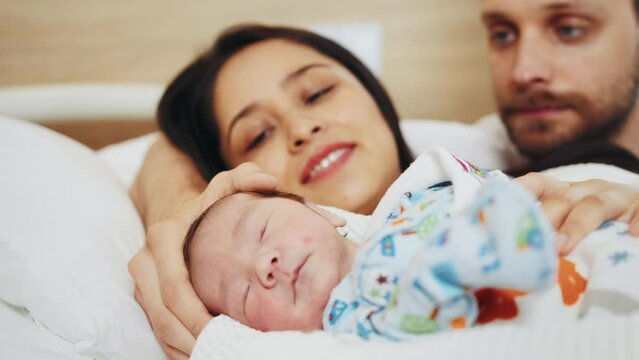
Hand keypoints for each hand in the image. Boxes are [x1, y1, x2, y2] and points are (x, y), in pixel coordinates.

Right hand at [129, 163, 277, 358]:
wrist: (180, 213)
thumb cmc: (209, 206)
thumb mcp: (227, 186)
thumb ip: (246, 177)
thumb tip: (269, 181)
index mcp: (163, 238)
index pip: (174, 286)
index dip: (194, 313)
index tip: (219, 329)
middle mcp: (144, 262)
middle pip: (162, 313)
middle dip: (189, 337)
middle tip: (220, 352)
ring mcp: (141, 283)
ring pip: (158, 326)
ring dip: (183, 348)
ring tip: (213, 356)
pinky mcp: (144, 297)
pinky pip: (157, 330)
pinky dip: (177, 348)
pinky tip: (202, 355)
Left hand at [516, 172, 638, 254]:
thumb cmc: (599, 224)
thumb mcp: (571, 220)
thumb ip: (548, 233)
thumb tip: (512, 258)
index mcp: (565, 193)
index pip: (536, 184)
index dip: (517, 193)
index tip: (496, 208)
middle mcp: (587, 190)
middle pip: (560, 199)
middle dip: (542, 219)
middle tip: (529, 244)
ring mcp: (616, 198)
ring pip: (593, 205)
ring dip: (575, 226)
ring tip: (562, 247)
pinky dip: (637, 222)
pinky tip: (633, 235)